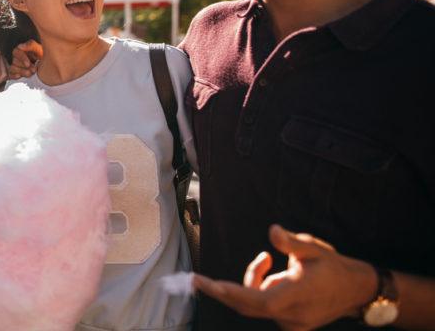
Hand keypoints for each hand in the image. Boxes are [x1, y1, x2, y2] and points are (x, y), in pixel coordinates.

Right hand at [8, 40, 41, 78]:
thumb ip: (31, 45)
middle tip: (33, 70)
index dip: (22, 58)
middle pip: (14, 61)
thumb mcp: (39, 49)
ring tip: (30, 73)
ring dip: (21, 72)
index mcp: (22, 50)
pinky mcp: (15, 73)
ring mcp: (16, 65)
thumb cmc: (43, 57)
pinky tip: (19, 76)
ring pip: (12, 68)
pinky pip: (10, 74)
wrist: (46, 67)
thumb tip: (20, 46)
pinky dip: (14, 76)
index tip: (28, 64)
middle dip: (24, 67)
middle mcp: (18, 57)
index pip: (17, 52)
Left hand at [193, 224, 377, 330]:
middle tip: (195, 279)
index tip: (209, 284)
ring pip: (255, 306)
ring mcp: (292, 323)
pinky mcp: (290, 325)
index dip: (233, 293)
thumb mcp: (314, 248)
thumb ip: (291, 242)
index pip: (259, 300)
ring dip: (250, 283)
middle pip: (248, 307)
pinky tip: (272, 273)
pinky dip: (258, 291)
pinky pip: (263, 309)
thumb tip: (273, 231)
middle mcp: (293, 314)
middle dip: (221, 291)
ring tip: (265, 260)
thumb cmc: (333, 266)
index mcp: (298, 294)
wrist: (356, 291)